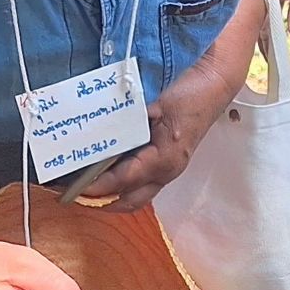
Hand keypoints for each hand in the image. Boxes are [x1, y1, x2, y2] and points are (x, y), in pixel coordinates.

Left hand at [74, 60, 241, 213]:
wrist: (214, 87)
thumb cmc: (190, 96)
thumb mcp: (156, 108)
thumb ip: (131, 125)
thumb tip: (103, 140)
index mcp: (165, 159)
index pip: (124, 180)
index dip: (98, 186)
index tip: (75, 188)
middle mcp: (167, 171)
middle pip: (129, 201)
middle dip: (101, 202)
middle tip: (74, 195)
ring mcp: (169, 170)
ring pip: (136, 196)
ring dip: (111, 197)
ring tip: (85, 190)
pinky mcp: (168, 164)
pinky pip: (142, 183)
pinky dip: (122, 185)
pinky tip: (105, 175)